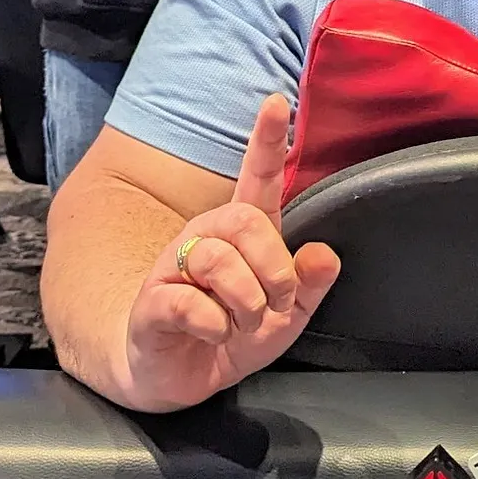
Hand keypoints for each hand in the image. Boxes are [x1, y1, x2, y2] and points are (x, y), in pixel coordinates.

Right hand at [120, 95, 340, 411]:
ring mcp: (174, 268)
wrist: (178, 377)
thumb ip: (310, 285)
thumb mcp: (286, 315)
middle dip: (274, 265)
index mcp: (243, 235)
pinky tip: (216, 334)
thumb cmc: (233, 334)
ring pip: (216, 259)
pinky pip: (188, 302)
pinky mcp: (153, 304)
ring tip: (244, 323)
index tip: (279, 100)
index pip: (257, 178)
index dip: (267, 140)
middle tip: (278, 302)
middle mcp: (205, 239)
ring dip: (246, 301)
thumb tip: (324, 254)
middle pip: (244, 220)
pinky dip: (215, 324)